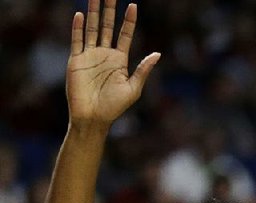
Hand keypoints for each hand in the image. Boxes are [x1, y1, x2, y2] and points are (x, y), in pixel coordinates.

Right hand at [67, 0, 159, 126]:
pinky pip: (77, 40)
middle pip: (108, 26)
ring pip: (92, 28)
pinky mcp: (76, 60)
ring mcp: (90, 56)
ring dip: (93, 13)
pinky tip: (79, 14)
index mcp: (119, 61)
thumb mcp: (133, 89)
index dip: (128, 21)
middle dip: (109, 10)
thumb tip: (158, 54)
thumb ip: (143, 70)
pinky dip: (77, 27)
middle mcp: (104, 55)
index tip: (133, 5)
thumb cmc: (114, 107)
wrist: (93, 117)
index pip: (125, 35)